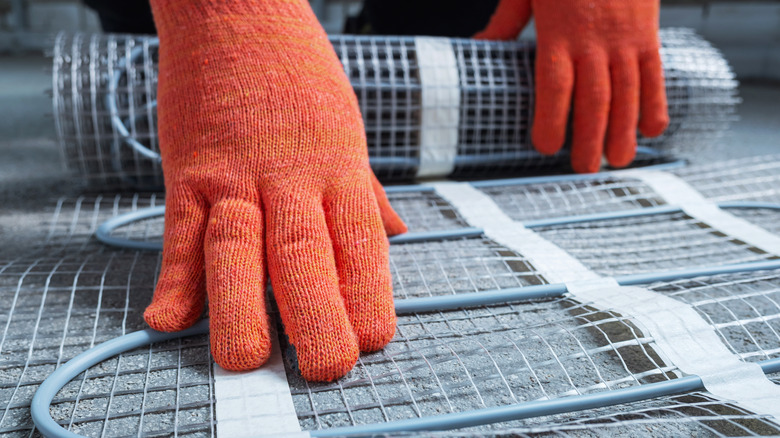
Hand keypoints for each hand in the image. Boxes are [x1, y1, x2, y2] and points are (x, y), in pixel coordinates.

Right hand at [143, 0, 406, 381]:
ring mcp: (236, 175)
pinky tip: (168, 319)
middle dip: (316, 319)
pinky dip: (173, 278)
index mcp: (339, 171)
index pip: (361, 246)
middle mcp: (291, 178)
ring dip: (240, 310)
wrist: (236, 10)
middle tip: (324, 368)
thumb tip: (396, 233)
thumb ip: (365, 190)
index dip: (368, 299)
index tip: (370, 341)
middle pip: (305, 257)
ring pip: (238, 250)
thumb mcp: (347, 127)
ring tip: (244, 358)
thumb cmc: (295, 71)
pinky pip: (179, 231)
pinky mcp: (188, 169)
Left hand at [475, 0, 668, 172]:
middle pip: (594, 96)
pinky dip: (656, 101)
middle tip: (586, 169)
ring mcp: (626, 37)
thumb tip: (477, 47)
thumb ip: (505, 21)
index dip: (552, 118)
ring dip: (625, 129)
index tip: (545, 146)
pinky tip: (652, 130)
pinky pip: (655, 72)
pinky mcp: (648, 32)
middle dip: (591, 136)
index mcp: (559, 31)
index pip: (555, 84)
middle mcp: (595, 40)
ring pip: (627, 91)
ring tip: (620, 161)